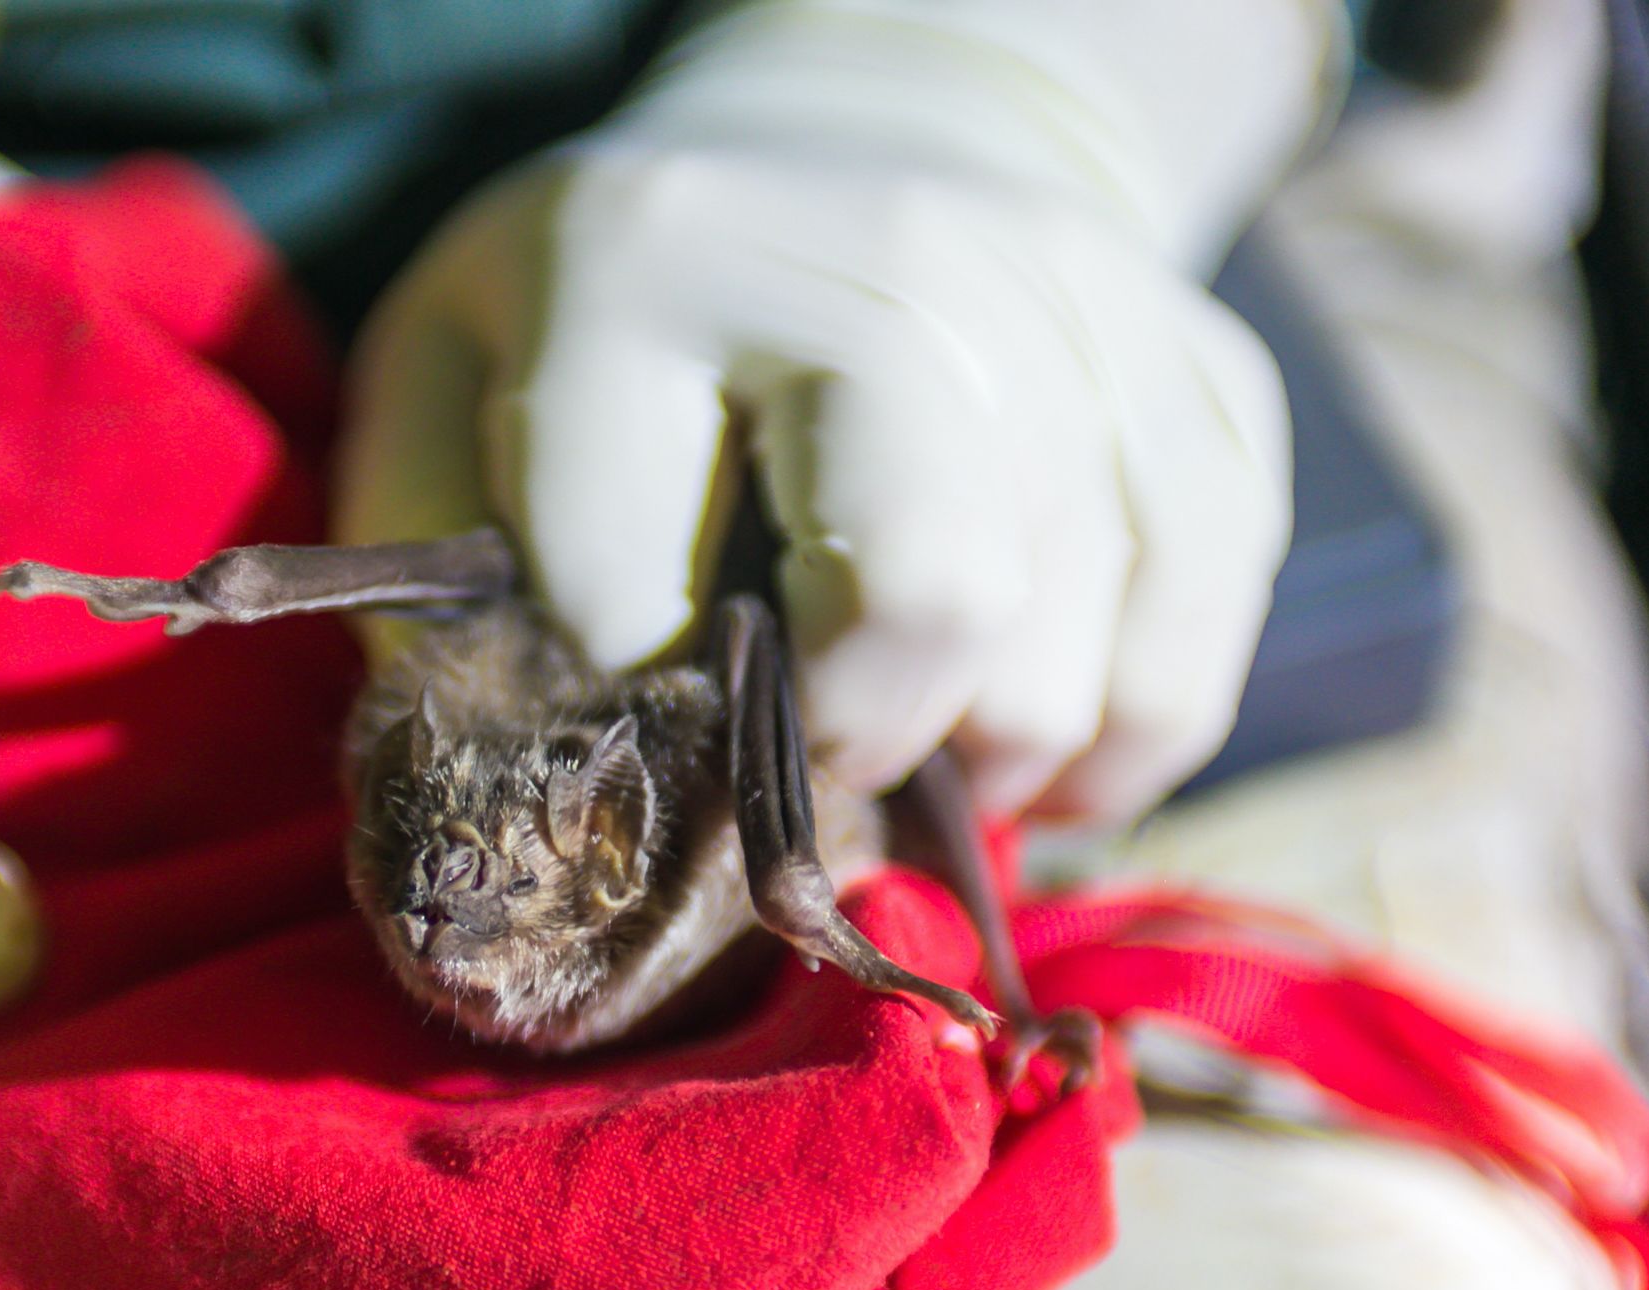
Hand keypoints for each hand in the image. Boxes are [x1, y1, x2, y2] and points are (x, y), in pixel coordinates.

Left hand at [337, 0, 1341, 817]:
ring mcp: (1078, 309)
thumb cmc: (620, 316)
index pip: (629, 589)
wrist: (849, 139)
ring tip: (911, 745)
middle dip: (850, 746)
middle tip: (805, 765)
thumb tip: (542, 792)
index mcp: (648, 265)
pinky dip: (1116, 747)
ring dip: (980, 770)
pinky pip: (1198, 647)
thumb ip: (447, 583)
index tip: (639, 723)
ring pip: (1074, 662)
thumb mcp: (446, 395)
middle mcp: (894, 260)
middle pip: (930, 597)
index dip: (627, 713)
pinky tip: (1029, 739)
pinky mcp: (1202, 379)